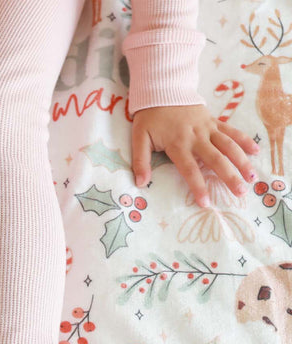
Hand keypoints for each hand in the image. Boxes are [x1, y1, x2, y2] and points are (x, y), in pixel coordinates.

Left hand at [131, 104, 259, 206]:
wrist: (162, 89)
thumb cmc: (149, 117)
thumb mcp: (139, 138)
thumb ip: (141, 161)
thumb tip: (141, 183)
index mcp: (178, 143)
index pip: (190, 170)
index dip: (199, 187)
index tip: (206, 203)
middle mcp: (196, 136)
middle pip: (216, 159)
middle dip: (229, 177)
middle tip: (240, 193)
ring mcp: (207, 128)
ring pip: (228, 146)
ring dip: (242, 161)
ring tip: (252, 178)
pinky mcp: (213, 121)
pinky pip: (231, 131)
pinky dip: (244, 140)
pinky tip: (256, 151)